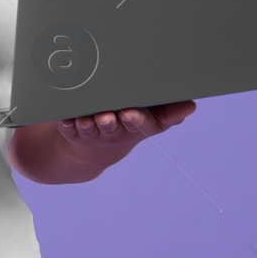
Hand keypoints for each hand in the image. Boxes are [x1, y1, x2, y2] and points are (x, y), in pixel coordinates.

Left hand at [56, 101, 196, 170]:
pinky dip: (65, 122)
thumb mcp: (150, 123)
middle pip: (111, 126)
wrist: (91, 151)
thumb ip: (169, 114)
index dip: (134, 120)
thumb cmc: (125, 126)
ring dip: (87, 123)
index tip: (130, 114)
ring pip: (88, 126)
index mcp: (132, 126)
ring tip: (87, 118)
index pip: (136, 124)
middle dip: (109, 122)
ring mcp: (90, 130)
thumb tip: (191, 106)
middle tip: (108, 116)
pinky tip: (65, 117)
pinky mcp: (71, 128)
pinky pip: (67, 126)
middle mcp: (111, 130)